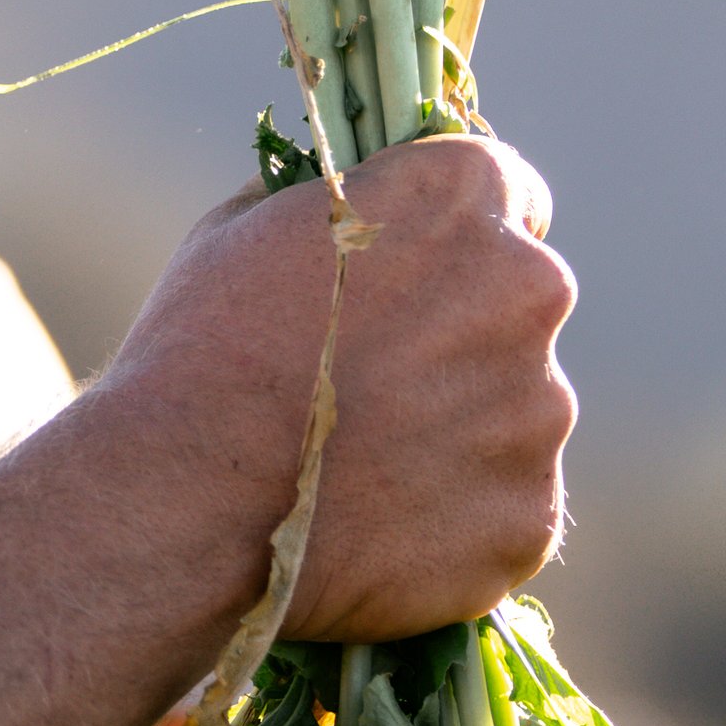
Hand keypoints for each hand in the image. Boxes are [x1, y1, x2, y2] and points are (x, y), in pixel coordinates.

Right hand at [100, 135, 576, 642]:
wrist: (185, 501)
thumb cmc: (202, 347)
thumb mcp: (249, 224)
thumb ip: (339, 203)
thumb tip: (357, 201)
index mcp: (467, 197)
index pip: (510, 194)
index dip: (457, 238)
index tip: (419, 277)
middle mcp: (531, 290)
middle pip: (519, 308)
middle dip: (464, 338)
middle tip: (376, 387)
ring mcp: (539, 411)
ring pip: (517, 415)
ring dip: (462, 433)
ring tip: (363, 471)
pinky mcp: (530, 516)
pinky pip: (505, 511)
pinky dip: (458, 523)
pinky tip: (379, 531)